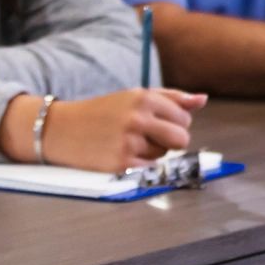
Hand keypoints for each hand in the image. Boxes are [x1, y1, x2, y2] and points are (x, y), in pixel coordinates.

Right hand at [25, 88, 207, 171]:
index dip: (176, 123)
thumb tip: (202, 100)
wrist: (61, 129)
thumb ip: (172, 98)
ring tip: (131, 142)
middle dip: (172, 140)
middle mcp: (138, 118)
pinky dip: (141, 163)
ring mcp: (129, 141)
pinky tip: (123, 153)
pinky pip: (150, 168)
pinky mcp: (120, 162)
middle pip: (181, 138)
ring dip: (154, 152)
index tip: (159, 122)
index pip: (185, 117)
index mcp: (144, 98)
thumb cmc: (103, 111)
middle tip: (152, 136)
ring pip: (165, 154)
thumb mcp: (135, 97)